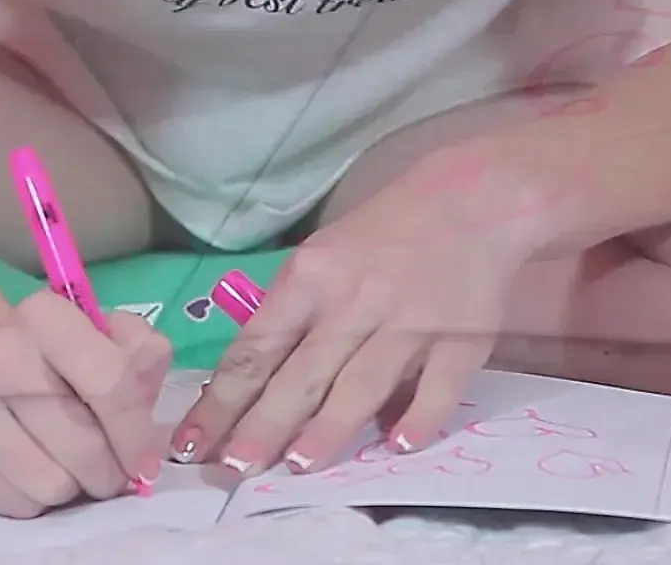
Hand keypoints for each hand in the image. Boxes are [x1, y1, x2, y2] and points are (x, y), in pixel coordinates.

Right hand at [0, 292, 172, 517]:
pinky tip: (26, 470)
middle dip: (108, 470)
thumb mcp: (98, 334)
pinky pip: (17, 506)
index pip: (111, 383)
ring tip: (64, 464)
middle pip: (85, 448)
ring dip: (71, 486)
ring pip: (53, 486)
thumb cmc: (43, 354)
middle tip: (108, 471)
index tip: (145, 460)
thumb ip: (140, 353)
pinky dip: (33, 498)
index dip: (137, 433)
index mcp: (43, 316)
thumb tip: (148, 396)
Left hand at [173, 147, 538, 475]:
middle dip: (263, 426)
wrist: (475, 199)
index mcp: (311, 277)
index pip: (256, 348)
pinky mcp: (461, 339)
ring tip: (298, 467)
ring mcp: (410, 322)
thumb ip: (295, 313)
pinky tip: (398, 446)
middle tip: (234, 470)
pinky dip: (418, 419)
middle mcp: (354, 301)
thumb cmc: (387, 232)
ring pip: (360, 384)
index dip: (223, 400)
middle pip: (301, 374)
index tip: (195, 441)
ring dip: (327, 430)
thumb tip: (257, 378)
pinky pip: (437, 388)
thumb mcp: (324, 256)